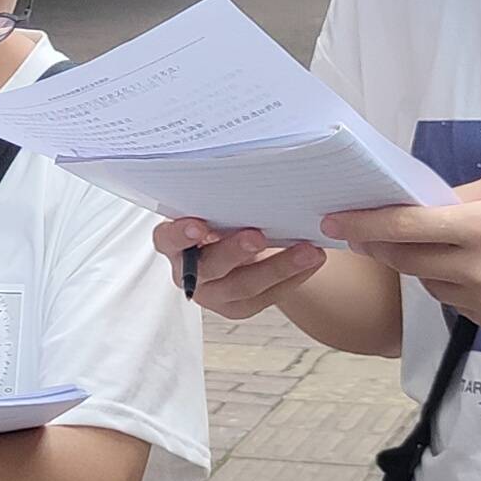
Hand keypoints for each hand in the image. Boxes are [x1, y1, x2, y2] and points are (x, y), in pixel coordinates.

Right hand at [154, 216, 330, 321]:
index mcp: (173, 243)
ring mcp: (213, 294)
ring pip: (243, 286)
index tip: (198, 225)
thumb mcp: (216, 206)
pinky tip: (313, 260)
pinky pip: (268, 296)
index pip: (167, 240)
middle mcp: (188, 272)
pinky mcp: (238, 307)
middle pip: (210, 266)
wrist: (238, 245)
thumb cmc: (223, 217)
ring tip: (307, 251)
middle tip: (258, 236)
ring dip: (278, 266)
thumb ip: (221, 200)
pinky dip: (293, 277)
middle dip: (235, 251)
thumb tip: (251, 172)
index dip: (180, 234)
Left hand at [335, 174, 480, 336]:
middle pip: (407, 260)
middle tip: (362, 229)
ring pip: (429, 283)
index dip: (364, 223)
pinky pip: (456, 301)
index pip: (406, 226)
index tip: (333, 219)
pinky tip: (477, 268)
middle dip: (381, 244)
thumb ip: (465, 196)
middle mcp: (479, 270)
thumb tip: (422, 203)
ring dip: (421, 264)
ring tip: (442, 244)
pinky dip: (453, 283)